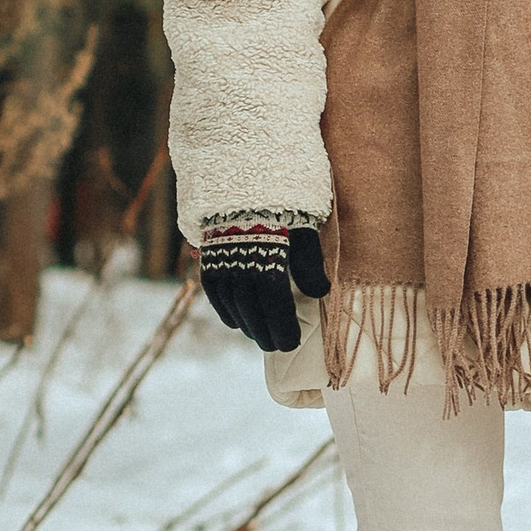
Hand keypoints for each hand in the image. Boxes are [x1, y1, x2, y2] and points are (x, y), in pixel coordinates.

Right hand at [198, 215, 329, 354]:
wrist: (242, 183)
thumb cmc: (282, 207)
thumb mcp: (304, 230)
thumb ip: (310, 264)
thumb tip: (321, 292)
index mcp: (268, 263)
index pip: (275, 307)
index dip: (283, 328)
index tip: (292, 343)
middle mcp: (241, 269)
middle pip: (253, 312)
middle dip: (266, 333)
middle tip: (278, 346)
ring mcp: (222, 266)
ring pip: (234, 307)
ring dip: (248, 326)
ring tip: (260, 337)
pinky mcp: (209, 262)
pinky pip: (216, 296)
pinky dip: (226, 312)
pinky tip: (237, 323)